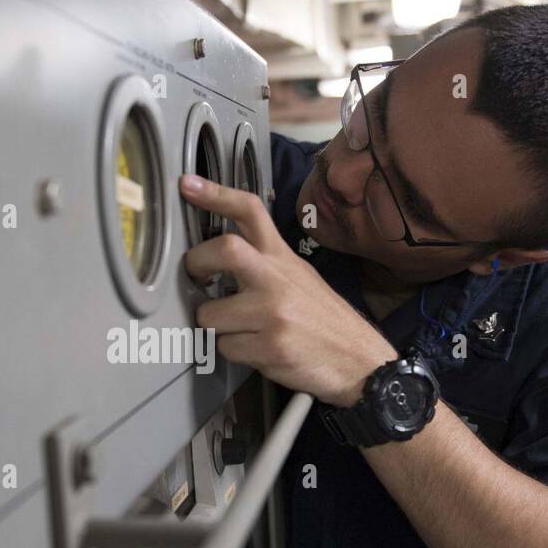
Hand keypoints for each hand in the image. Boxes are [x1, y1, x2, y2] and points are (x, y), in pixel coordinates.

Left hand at [179, 174, 395, 405]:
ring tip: (242, 330)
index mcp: (282, 258)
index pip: (250, 212)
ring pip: (211, 314)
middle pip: (223, 249)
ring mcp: (273, 313)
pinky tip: (257, 350)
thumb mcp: (299, 277)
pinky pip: (225, 347)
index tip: (187, 185)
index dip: (215, 194)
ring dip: (216, 327)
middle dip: (196, 264)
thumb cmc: (323, 320)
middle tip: (197, 278)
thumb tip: (218, 256)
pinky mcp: (270, 347)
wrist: (359, 362)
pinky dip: (233, 352)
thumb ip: (263, 262)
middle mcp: (277, 279)